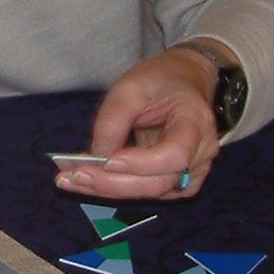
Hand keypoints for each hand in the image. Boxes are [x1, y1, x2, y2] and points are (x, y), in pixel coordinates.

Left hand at [56, 47, 220, 200]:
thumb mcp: (130, 87)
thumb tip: (97, 157)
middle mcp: (201, 152)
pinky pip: (150, 191)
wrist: (183, 83)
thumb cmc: (159, 81)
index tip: (105, 160)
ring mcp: (194, 170)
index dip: (141, 163)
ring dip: (110, 190)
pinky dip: (119, 189)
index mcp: (195, 121)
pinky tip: (91, 182)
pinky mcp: (180, 180)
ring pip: (152, 192)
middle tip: (74, 176)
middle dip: (113, 183)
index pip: (174, 154)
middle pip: (159, 182)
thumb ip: (113, 121)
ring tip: (71, 181)